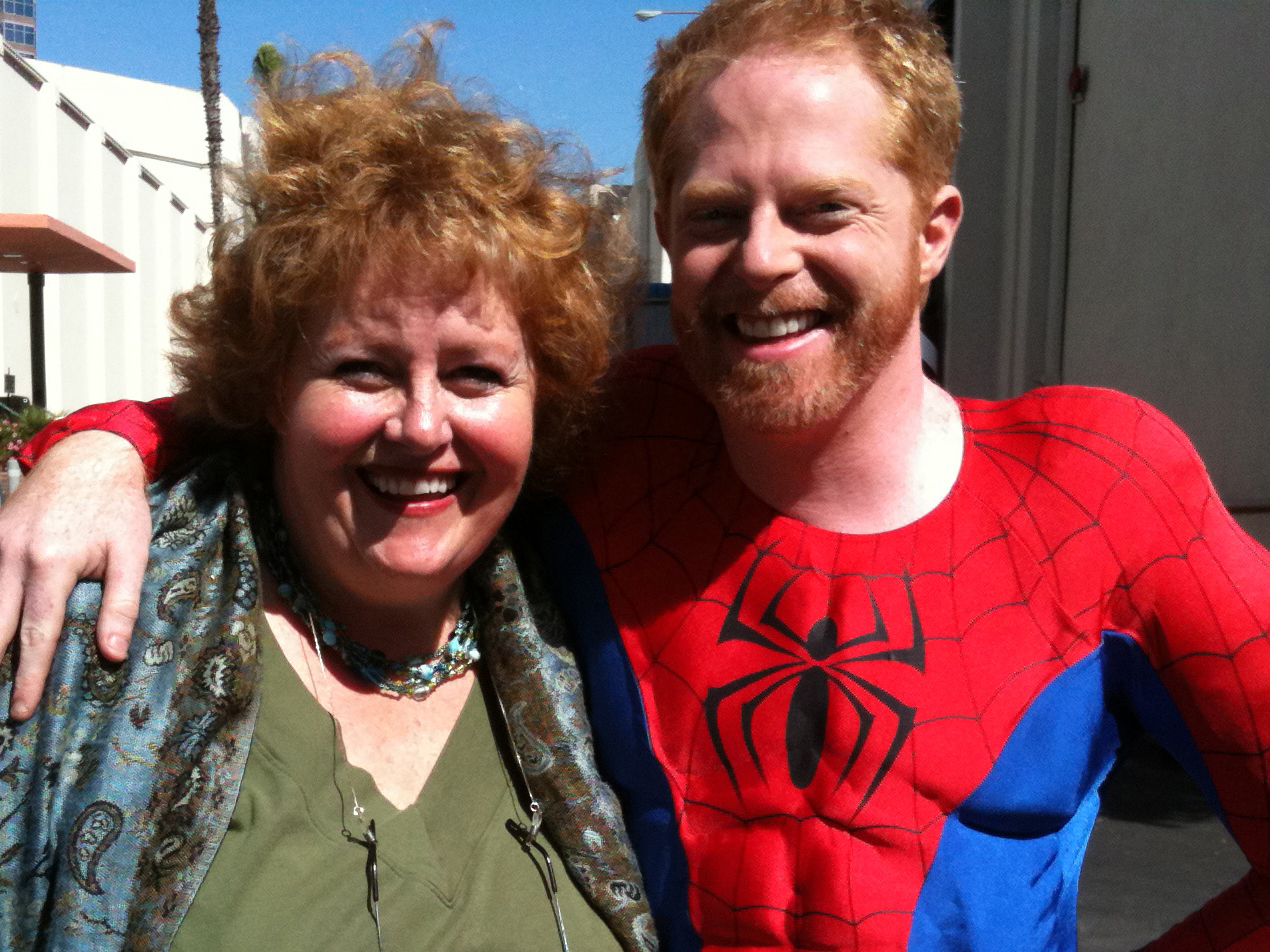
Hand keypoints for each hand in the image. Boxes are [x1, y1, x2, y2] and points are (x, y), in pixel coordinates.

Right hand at [0, 431, 149, 719]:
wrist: (88, 455)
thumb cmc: (117, 507)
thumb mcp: (132, 552)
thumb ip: (120, 604)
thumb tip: (113, 655)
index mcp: (51, 562)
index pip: (37, 632)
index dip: (30, 675)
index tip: (22, 710)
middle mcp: (12, 555)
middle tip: (0, 707)